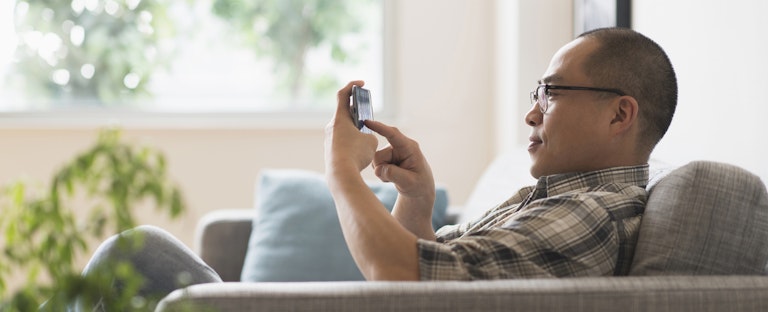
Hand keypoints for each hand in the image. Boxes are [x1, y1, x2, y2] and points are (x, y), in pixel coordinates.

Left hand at [324, 81, 378, 173]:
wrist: (341, 175)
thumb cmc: (356, 154)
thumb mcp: (371, 141)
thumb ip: (369, 134)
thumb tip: (364, 138)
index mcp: (340, 118)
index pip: (343, 95)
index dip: (352, 86)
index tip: (361, 84)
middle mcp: (331, 127)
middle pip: (344, 112)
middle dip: (357, 111)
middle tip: (367, 112)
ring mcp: (329, 139)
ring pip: (343, 128)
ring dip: (355, 128)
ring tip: (367, 135)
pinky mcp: (330, 151)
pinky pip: (342, 141)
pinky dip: (352, 141)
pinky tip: (361, 151)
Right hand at [366, 120, 435, 236]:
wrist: (419, 189)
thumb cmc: (418, 184)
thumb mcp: (409, 183)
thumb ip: (394, 175)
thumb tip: (378, 169)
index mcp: (409, 147)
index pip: (393, 134)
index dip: (380, 128)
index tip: (367, 122)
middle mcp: (400, 146)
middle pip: (379, 155)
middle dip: (383, 169)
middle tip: (395, 179)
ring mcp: (392, 151)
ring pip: (375, 161)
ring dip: (382, 172)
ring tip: (396, 177)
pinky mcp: (387, 156)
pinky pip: (375, 164)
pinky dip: (382, 173)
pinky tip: (392, 176)